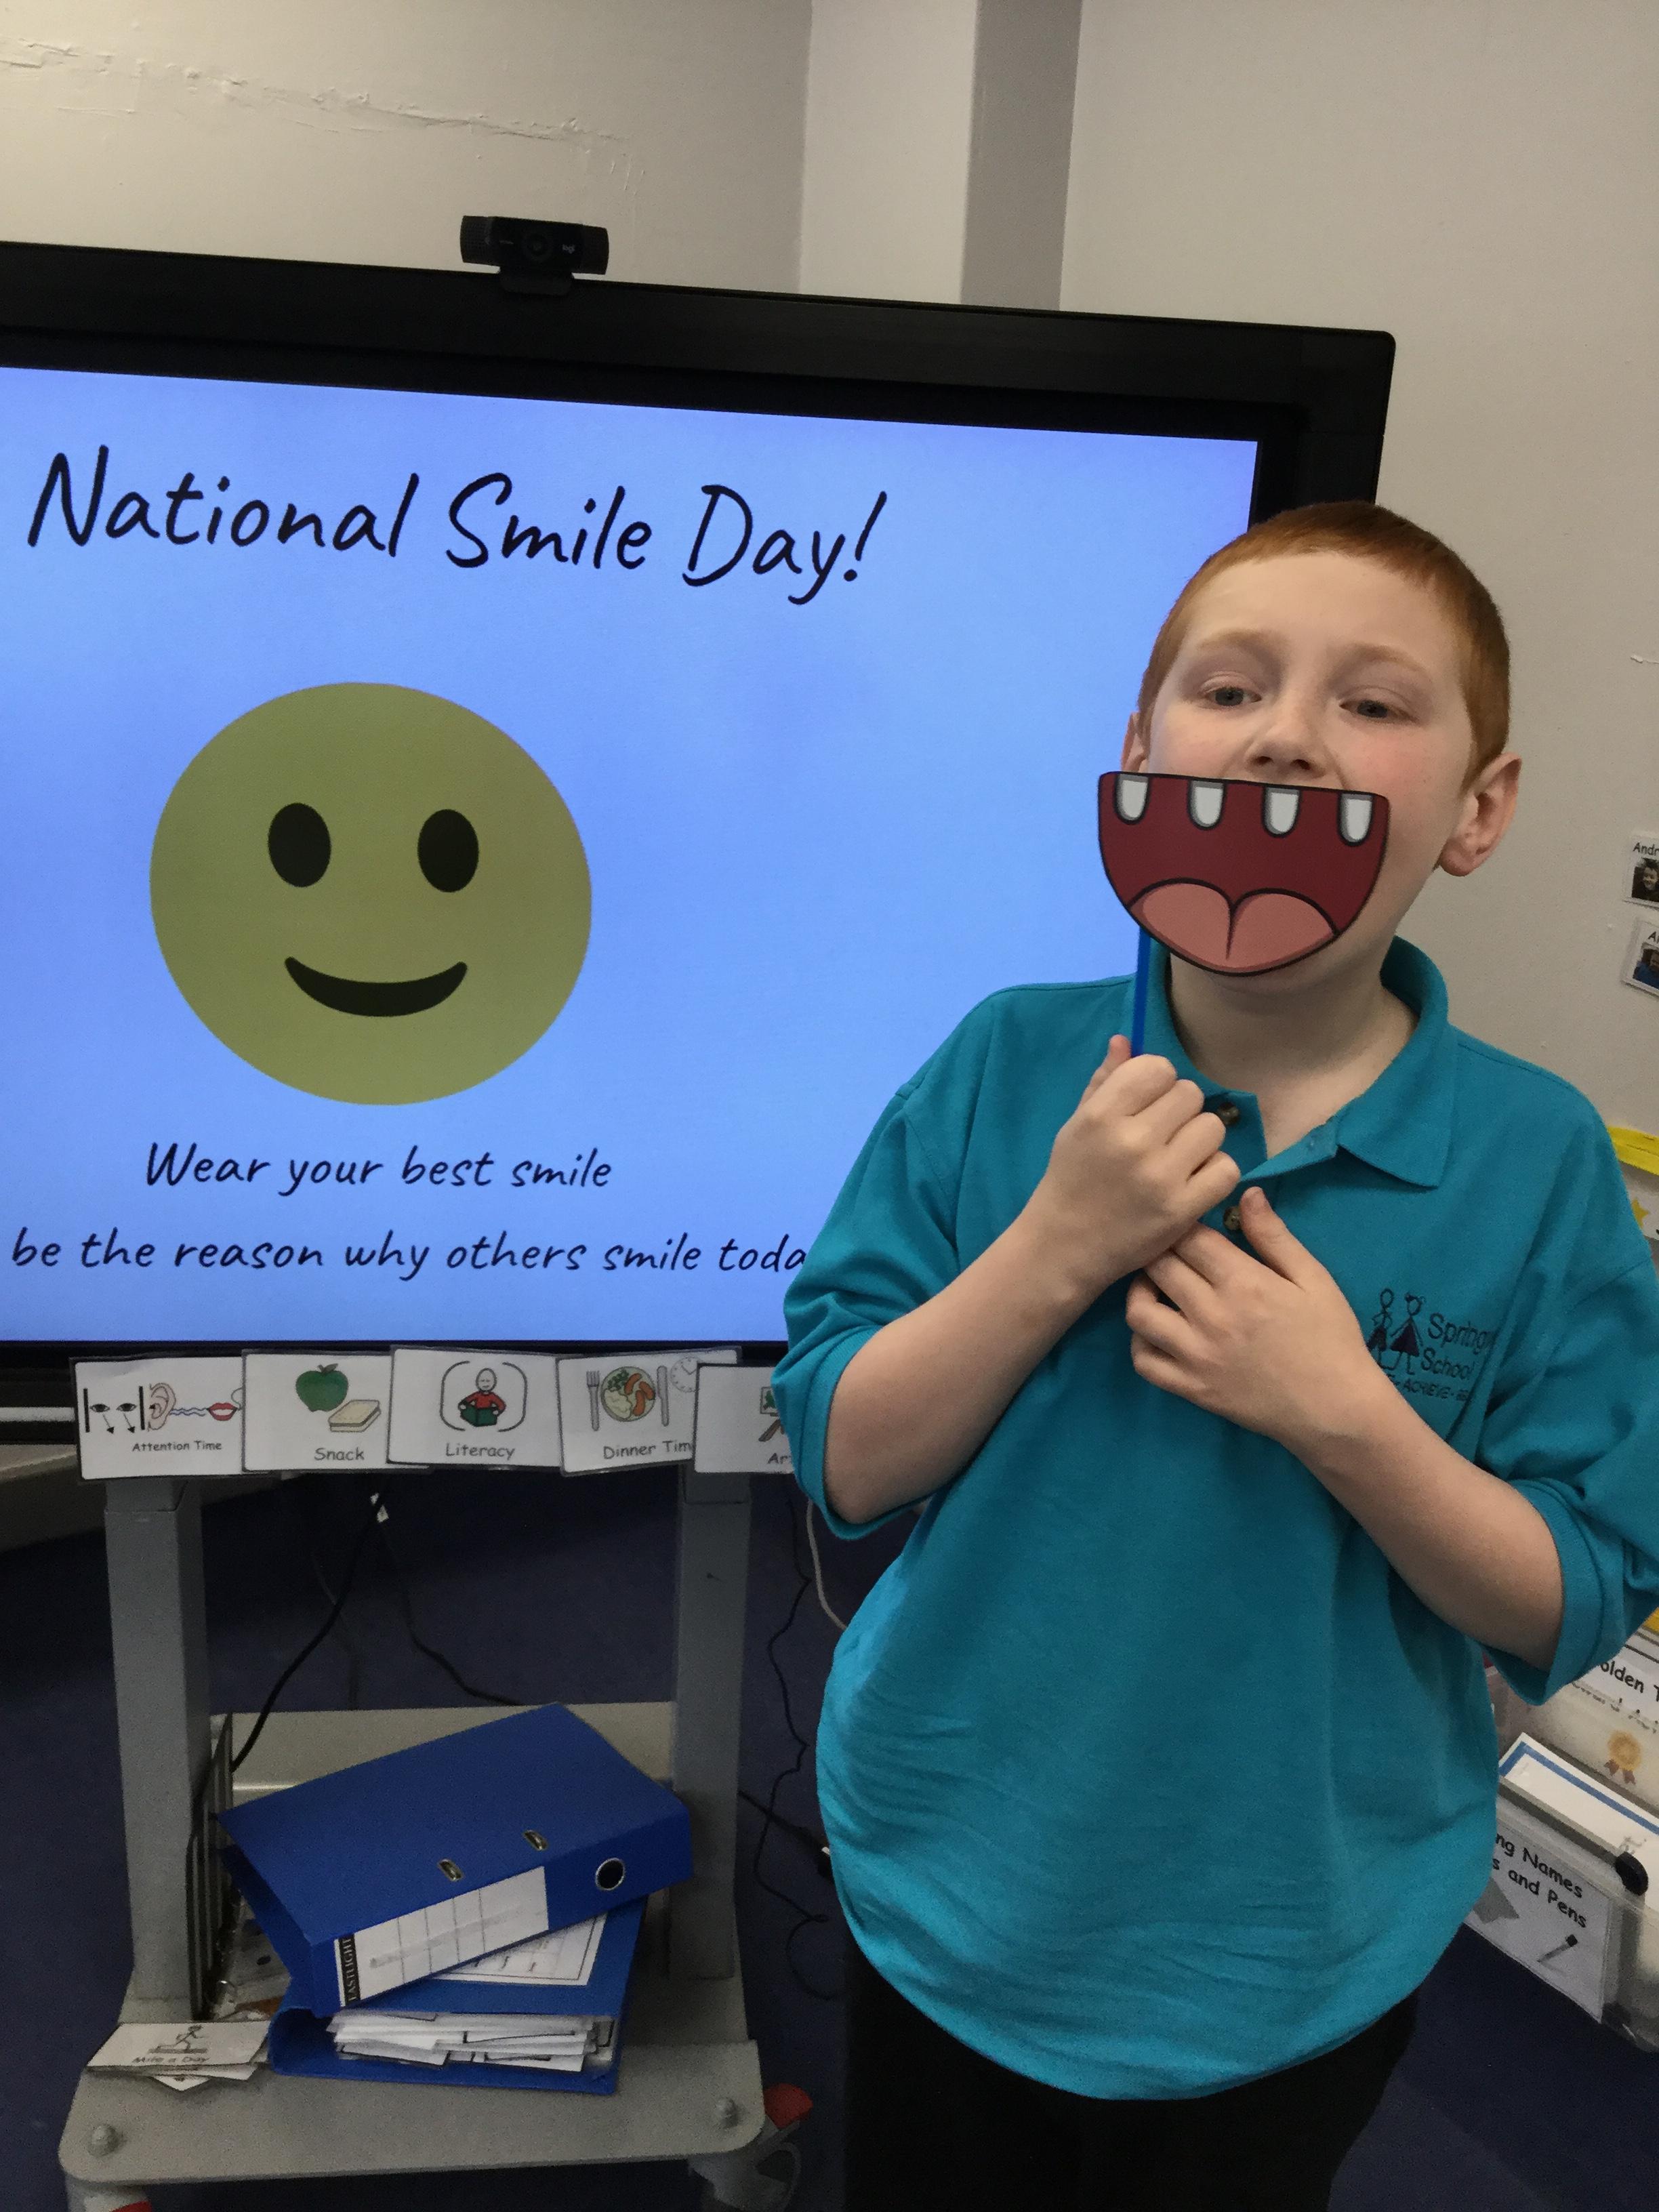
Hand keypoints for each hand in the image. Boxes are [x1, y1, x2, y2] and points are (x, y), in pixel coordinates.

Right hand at [1023, 1035, 1237, 1298]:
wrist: (1064, 1246)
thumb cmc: (1071, 1179)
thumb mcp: (1077, 1125)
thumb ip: (1104, 1082)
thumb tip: (1126, 1039)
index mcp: (1101, 1115)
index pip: (1157, 1068)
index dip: (1157, 1082)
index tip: (1147, 1103)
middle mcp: (1132, 1141)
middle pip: (1190, 1094)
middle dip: (1180, 1110)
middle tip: (1163, 1134)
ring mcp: (1160, 1177)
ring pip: (1213, 1127)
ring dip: (1200, 1139)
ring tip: (1179, 1156)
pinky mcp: (1182, 1209)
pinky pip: (1226, 1168)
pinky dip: (1214, 1172)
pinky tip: (1191, 1180)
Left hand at [1124, 1185, 1390, 1458]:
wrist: (1336, 1409)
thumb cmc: (1330, 1338)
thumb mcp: (1313, 1279)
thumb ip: (1274, 1236)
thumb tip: (1246, 1192)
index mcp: (1242, 1282)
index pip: (1188, 1237)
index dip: (1183, 1223)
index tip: (1189, 1225)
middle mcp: (1211, 1315)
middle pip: (1158, 1266)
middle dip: (1158, 1249)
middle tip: (1169, 1250)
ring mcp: (1195, 1355)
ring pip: (1139, 1311)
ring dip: (1141, 1291)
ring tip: (1159, 1287)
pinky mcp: (1189, 1388)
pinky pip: (1143, 1361)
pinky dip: (1141, 1341)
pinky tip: (1159, 1330)